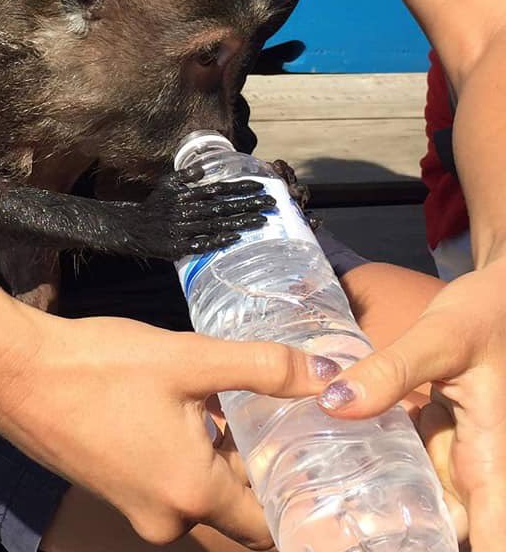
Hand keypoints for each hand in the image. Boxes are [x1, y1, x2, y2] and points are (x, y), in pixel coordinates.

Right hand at [0, 310, 338, 549]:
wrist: (13, 372)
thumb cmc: (101, 366)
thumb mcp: (188, 359)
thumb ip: (262, 368)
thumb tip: (329, 373)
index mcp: (192, 495)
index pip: (271, 523)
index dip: (301, 494)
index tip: (324, 457)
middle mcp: (166, 518)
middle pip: (236, 505)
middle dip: (262, 465)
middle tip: (290, 419)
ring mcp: (134, 506)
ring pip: (201, 488)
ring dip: (222, 453)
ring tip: (244, 403)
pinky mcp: (112, 486)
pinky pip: (168, 478)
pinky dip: (188, 450)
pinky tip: (189, 404)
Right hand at [134, 167, 273, 258]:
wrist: (135, 228)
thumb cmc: (155, 204)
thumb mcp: (168, 184)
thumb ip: (187, 175)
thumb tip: (204, 168)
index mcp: (187, 195)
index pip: (219, 189)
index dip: (240, 188)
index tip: (261, 187)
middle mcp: (188, 210)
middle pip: (224, 207)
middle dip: (249, 205)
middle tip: (271, 204)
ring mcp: (185, 229)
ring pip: (218, 225)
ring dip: (241, 223)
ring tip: (262, 220)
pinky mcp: (181, 246)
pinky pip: (203, 243)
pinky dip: (220, 241)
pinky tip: (236, 238)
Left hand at [317, 260, 505, 550]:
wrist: (500, 295)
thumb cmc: (487, 314)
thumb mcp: (438, 339)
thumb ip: (391, 372)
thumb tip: (334, 404)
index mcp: (495, 457)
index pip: (492, 536)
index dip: (452, 547)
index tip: (405, 545)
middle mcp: (482, 464)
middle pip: (453, 525)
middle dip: (410, 531)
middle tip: (342, 526)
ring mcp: (462, 450)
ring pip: (431, 498)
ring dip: (393, 500)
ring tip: (333, 500)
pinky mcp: (445, 433)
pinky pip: (416, 463)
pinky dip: (387, 464)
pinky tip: (341, 457)